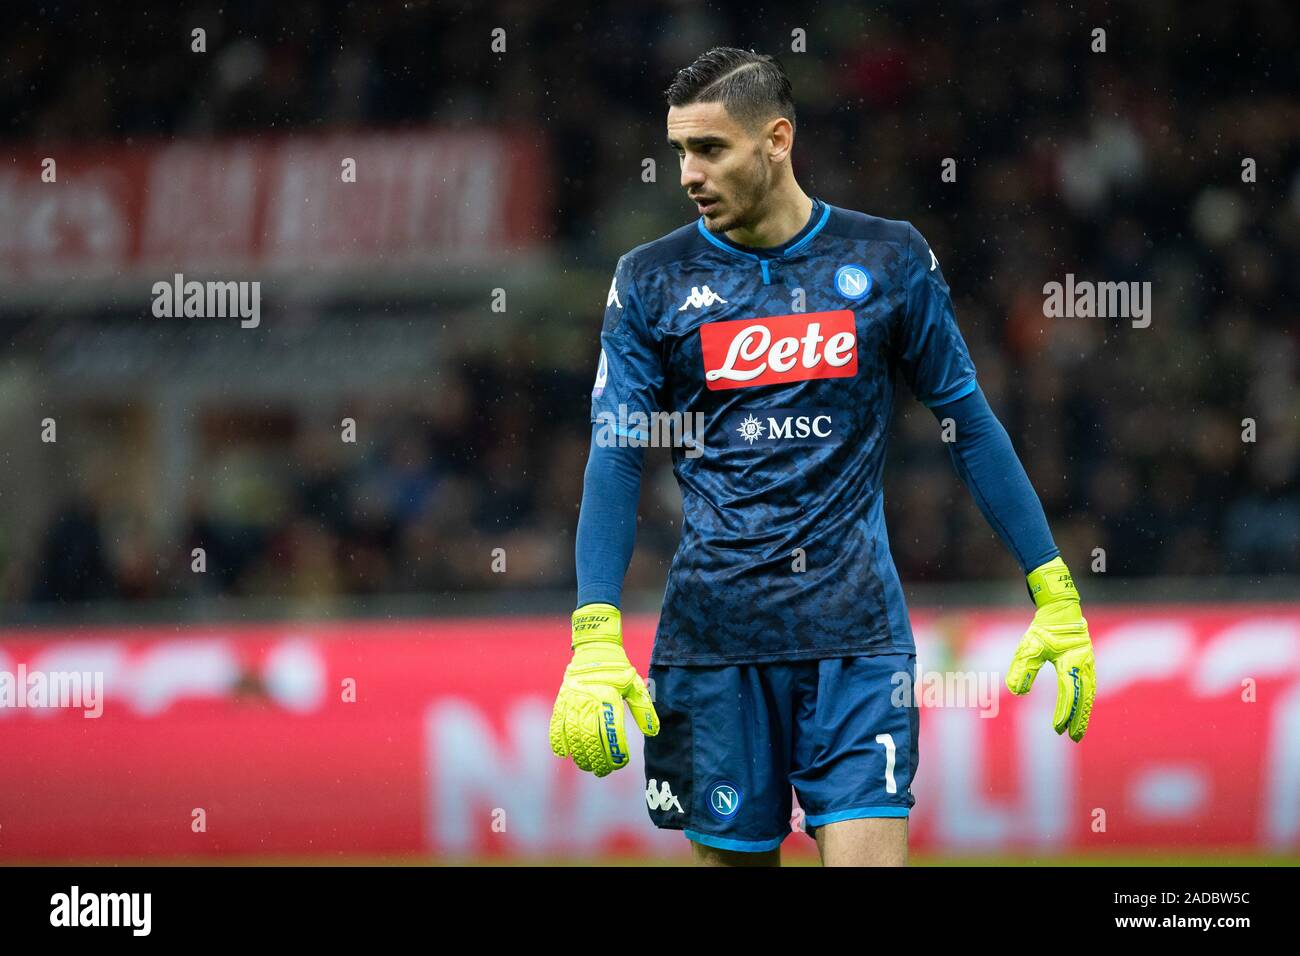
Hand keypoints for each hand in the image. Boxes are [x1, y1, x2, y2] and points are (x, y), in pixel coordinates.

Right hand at [549, 603, 658, 775]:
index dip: (616, 750)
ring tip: (588, 766)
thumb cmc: (618, 670)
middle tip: (603, 771)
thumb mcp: (635, 685)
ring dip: (580, 754)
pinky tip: (562, 753)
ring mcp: (572, 701)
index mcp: (609, 696)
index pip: (612, 730)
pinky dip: (557, 740)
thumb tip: (653, 733)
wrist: (594, 649)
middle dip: (597, 758)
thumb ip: (643, 709)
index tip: (621, 762)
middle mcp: (589, 699)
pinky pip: (556, 724)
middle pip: (591, 737)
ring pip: (573, 734)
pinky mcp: (562, 701)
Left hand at [1006, 557, 1095, 741]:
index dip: (1064, 712)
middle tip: (1073, 737)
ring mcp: (1088, 664)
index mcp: (1071, 661)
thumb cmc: (1043, 628)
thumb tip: (1017, 692)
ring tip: (1078, 731)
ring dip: (1084, 713)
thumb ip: (1022, 668)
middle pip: (1084, 698)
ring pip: (1088, 694)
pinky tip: (1080, 713)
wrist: (1061, 610)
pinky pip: (1088, 687)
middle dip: (1079, 719)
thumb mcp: (1028, 646)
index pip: (1068, 692)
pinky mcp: (1087, 664)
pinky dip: (1085, 702)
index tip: (1057, 729)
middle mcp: (1084, 664)